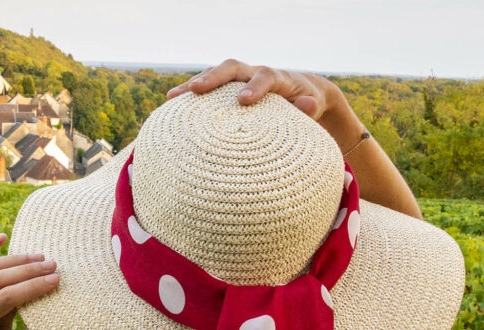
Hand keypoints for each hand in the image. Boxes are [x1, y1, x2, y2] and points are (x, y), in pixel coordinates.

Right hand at [166, 59, 359, 145]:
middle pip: (232, 67)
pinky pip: (207, 87)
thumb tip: (309, 105)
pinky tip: (170, 103)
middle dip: (213, 77)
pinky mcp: (227, 88)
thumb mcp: (313, 106)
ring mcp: (238, 79)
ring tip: (172, 97)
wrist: (300, 91)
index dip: (254, 87)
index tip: (243, 101)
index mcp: (276, 78)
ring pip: (214, 74)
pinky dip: (189, 93)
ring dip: (193, 84)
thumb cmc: (306, 103)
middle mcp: (254, 73)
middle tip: (196, 90)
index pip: (265, 77)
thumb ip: (310, 107)